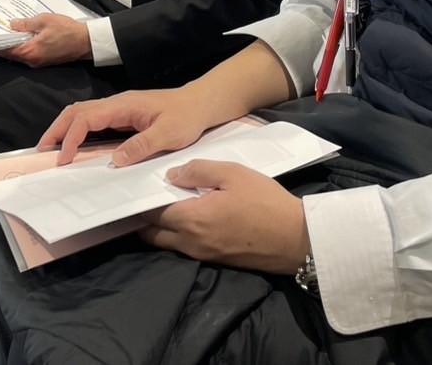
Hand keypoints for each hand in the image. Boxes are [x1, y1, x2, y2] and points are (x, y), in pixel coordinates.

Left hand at [1, 14, 91, 67]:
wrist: (86, 41)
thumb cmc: (67, 30)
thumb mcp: (44, 20)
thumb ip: (26, 23)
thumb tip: (12, 24)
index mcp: (30, 51)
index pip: (6, 50)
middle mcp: (32, 60)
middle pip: (11, 54)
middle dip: (2, 44)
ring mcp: (38, 62)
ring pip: (19, 54)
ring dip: (13, 45)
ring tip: (7, 31)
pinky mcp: (44, 60)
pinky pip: (28, 54)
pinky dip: (22, 46)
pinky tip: (22, 36)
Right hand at [39, 87, 213, 165]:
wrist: (201, 103)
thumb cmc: (187, 117)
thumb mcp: (169, 135)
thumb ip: (142, 145)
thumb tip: (115, 160)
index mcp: (124, 105)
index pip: (87, 118)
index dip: (71, 137)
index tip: (63, 159)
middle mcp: (117, 104)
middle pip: (77, 111)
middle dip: (57, 129)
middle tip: (43, 151)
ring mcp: (118, 108)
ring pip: (82, 114)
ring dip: (65, 129)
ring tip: (53, 149)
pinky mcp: (123, 116)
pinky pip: (93, 121)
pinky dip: (78, 131)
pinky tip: (75, 146)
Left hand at [140, 160, 308, 275]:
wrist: (296, 239)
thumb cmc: (266, 203)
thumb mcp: (233, 174)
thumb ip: (198, 171)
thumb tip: (171, 175)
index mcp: (192, 220)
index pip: (151, 212)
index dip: (141, 198)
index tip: (135, 185)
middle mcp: (191, 243)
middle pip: (151, 233)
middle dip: (143, 216)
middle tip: (145, 196)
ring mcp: (202, 255)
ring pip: (166, 243)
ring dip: (159, 227)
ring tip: (163, 204)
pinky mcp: (214, 261)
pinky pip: (183, 248)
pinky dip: (176, 234)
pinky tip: (186, 217)